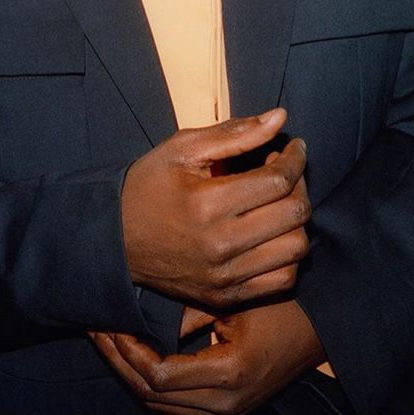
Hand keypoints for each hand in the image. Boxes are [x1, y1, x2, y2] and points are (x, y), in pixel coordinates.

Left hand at [90, 299, 326, 414]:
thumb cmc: (283, 309)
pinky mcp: (228, 414)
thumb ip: (189, 314)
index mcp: (227, 374)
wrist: (321, 333)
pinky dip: (152, 392)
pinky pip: (178, 412)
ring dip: (130, 379)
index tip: (109, 324)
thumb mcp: (236, 303)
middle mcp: (225, 404)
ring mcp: (227, 414)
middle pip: (151, 398)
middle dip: (119, 364)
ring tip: (109, 345)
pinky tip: (136, 364)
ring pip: (160, 410)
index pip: (157, 375)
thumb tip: (143, 315)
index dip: (126, 351)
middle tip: (97, 332)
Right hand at [121, 107, 310, 310]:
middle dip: (300, 184)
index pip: (278, 179)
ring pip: (295, 249)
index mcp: (207, 203)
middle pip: (294, 214)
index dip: (296, 158)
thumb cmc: (147, 187)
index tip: (295, 148)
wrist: (112, 241)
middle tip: (286, 172)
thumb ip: (234, 133)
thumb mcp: (182, 149)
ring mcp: (224, 276)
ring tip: (279, 203)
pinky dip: (287, 256)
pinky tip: (272, 235)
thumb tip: (281, 118)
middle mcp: (220, 244)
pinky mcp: (225, 297)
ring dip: (296, 221)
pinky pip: (282, 281)